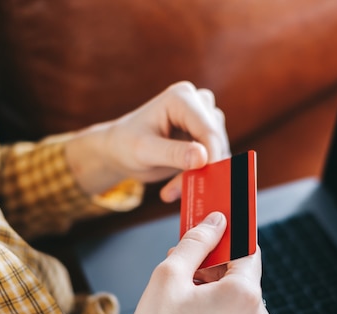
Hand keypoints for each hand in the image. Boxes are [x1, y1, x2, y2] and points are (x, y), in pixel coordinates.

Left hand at [64, 81, 229, 201]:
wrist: (118, 151)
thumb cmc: (125, 144)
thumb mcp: (144, 151)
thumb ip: (173, 153)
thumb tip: (203, 158)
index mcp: (181, 98)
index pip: (207, 128)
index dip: (212, 156)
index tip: (208, 181)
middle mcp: (196, 104)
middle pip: (215, 140)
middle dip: (202, 168)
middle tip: (176, 191)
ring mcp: (202, 121)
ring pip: (217, 152)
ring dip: (199, 174)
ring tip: (171, 191)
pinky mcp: (204, 138)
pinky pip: (212, 160)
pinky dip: (198, 177)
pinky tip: (175, 188)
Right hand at [107, 212, 272, 313]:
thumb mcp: (169, 274)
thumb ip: (197, 241)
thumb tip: (216, 222)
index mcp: (243, 296)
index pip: (247, 249)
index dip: (226, 238)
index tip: (212, 234)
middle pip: (242, 273)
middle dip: (214, 265)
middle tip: (185, 267)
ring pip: (238, 293)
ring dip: (215, 286)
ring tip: (184, 294)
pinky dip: (219, 306)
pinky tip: (193, 311)